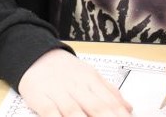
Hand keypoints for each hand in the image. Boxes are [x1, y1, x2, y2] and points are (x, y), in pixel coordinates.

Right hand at [17, 48, 132, 116]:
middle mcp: (77, 86)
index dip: (120, 116)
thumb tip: (129, 108)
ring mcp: (58, 92)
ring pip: (74, 112)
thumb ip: (109, 92)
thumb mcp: (91, 75)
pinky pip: (49, 112)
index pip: (111, 102)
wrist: (37, 55)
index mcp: (92, 80)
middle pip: (96, 108)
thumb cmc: (67, 71)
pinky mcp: (40, 98)